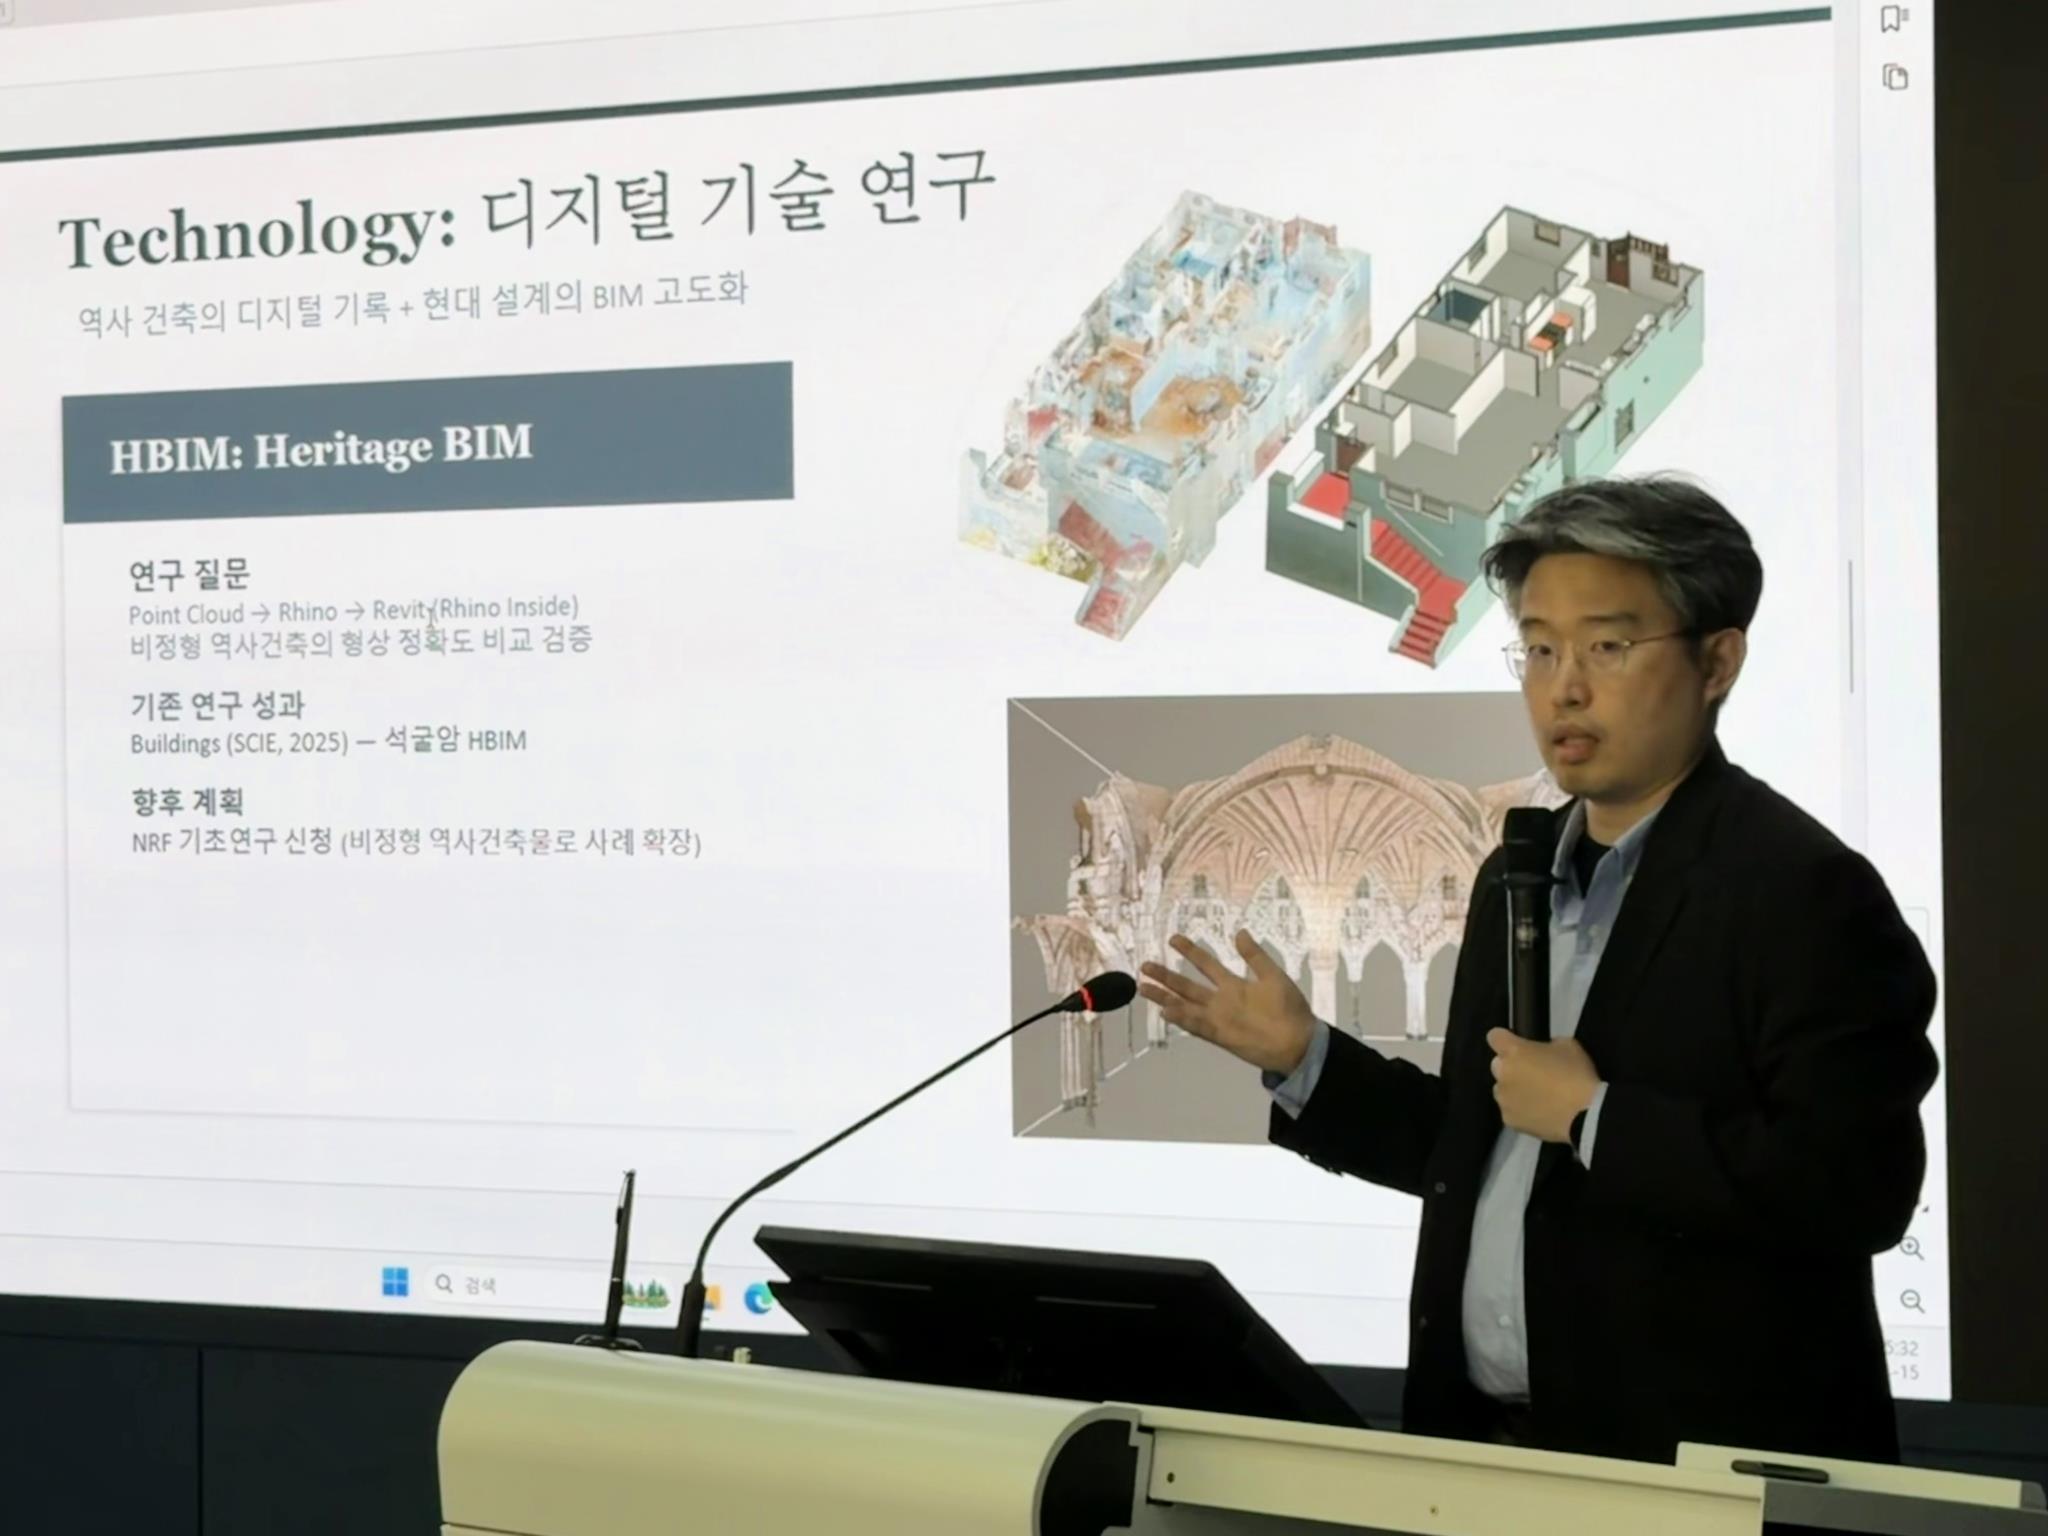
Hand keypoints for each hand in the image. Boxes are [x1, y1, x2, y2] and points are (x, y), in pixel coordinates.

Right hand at [1137, 930, 1315, 1074]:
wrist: (1298, 1042)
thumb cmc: (1289, 1008)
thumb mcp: (1273, 976)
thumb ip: (1255, 957)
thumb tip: (1240, 932)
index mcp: (1233, 985)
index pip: (1206, 964)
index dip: (1190, 951)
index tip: (1173, 938)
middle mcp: (1221, 1000)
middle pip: (1187, 985)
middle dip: (1166, 976)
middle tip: (1145, 964)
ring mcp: (1218, 1018)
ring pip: (1185, 1005)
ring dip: (1165, 997)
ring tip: (1143, 987)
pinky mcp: (1220, 1035)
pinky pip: (1197, 1026)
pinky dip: (1183, 1019)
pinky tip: (1166, 1012)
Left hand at [1487, 1029, 1600, 1142]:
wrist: (1585, 1114)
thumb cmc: (1577, 1074)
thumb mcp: (1568, 1045)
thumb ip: (1547, 1045)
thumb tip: (1542, 1053)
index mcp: (1514, 1052)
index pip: (1495, 1037)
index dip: (1505, 1039)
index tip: (1517, 1046)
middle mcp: (1502, 1074)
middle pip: (1497, 1065)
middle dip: (1511, 1067)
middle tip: (1534, 1075)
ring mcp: (1504, 1099)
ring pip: (1503, 1090)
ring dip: (1514, 1090)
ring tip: (1538, 1098)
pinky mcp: (1509, 1120)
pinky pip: (1511, 1111)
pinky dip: (1521, 1111)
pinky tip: (1540, 1113)